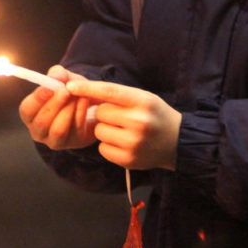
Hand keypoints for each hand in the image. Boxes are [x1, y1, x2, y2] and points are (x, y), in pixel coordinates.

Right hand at [18, 65, 96, 150]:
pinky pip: (75, 130)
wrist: (90, 108)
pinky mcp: (72, 143)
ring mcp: (54, 140)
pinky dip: (80, 113)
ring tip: (78, 95)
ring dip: (68, 110)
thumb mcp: (64, 79)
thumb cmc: (69, 93)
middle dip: (54, 105)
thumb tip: (56, 76)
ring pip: (58, 129)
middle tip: (66, 91)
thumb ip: (58, 74)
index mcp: (30, 114)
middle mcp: (38, 131)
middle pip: (41, 122)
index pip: (26, 110)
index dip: (37, 99)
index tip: (50, 87)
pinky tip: (85, 100)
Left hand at [65, 78, 181, 170]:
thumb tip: (82, 92)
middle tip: (121, 116)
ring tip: (124, 130)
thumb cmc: (154, 114)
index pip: (110, 91)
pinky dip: (108, 145)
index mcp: (143, 101)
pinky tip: (124, 143)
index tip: (70, 87)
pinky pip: (102, 148)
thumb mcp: (142, 98)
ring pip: (99, 131)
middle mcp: (139, 121)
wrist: (177, 142)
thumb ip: (116, 95)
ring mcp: (134, 142)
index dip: (88, 89)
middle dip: (105, 114)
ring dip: (105, 129)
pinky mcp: (129, 160)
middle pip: (101, 113)